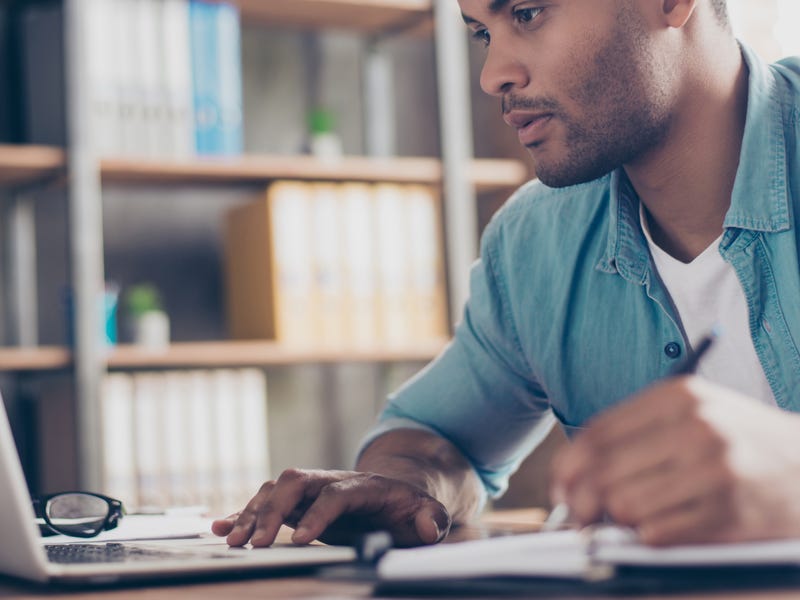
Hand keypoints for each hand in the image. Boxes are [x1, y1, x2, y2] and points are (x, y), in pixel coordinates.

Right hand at [211, 468, 450, 547]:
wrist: (396, 493)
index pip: (336, 494)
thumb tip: (428, 527)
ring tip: (232, 541)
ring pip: (275, 490)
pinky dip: (242, 513)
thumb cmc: (409, 508)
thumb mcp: (427, 514)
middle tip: (255, 544)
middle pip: (296, 482)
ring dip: (251, 512)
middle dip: (273, 509)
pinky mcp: (299, 504)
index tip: (300, 540)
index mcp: (362, 485)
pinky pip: (265, 502)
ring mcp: (312, 491)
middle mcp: (331, 481)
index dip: (318, 515)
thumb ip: (431, 520)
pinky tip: (221, 527)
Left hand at [551, 376, 799, 544]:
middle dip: (581, 501)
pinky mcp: (728, 511)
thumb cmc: (741, 442)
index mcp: (678, 396)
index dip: (566, 467)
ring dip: (618, 521)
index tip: (560, 488)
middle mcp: (695, 427)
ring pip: (623, 505)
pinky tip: (665, 529)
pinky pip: (656, 534)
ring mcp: (714, 469)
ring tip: (634, 519)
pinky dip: (648, 538)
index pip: (596, 433)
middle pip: (602, 471)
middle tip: (581, 516)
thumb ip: (635, 434)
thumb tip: (570, 474)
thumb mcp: (693, 415)